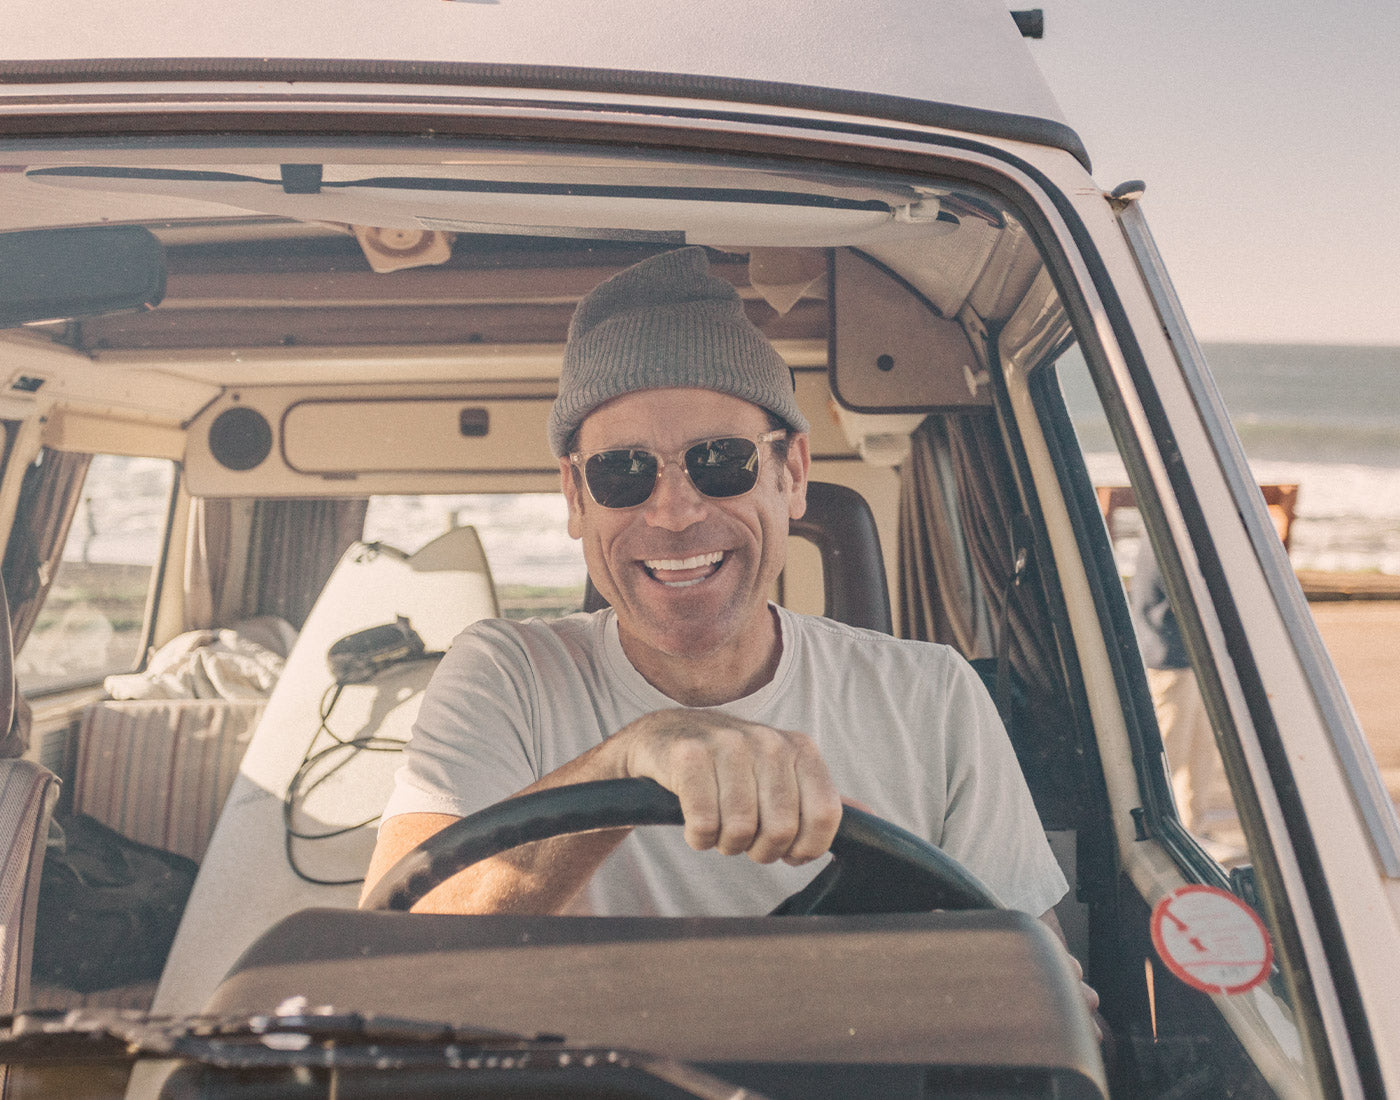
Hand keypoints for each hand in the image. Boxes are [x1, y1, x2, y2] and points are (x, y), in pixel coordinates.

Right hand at [611, 708, 841, 865]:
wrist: (664, 737)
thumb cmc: (731, 767)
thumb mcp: (780, 773)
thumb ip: (820, 796)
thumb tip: (870, 816)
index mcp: (800, 748)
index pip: (826, 816)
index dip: (806, 849)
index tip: (786, 851)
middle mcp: (768, 741)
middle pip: (781, 830)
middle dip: (760, 850)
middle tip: (744, 838)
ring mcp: (727, 745)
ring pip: (740, 830)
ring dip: (726, 844)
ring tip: (719, 826)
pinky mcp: (688, 756)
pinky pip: (704, 825)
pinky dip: (698, 838)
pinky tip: (694, 823)